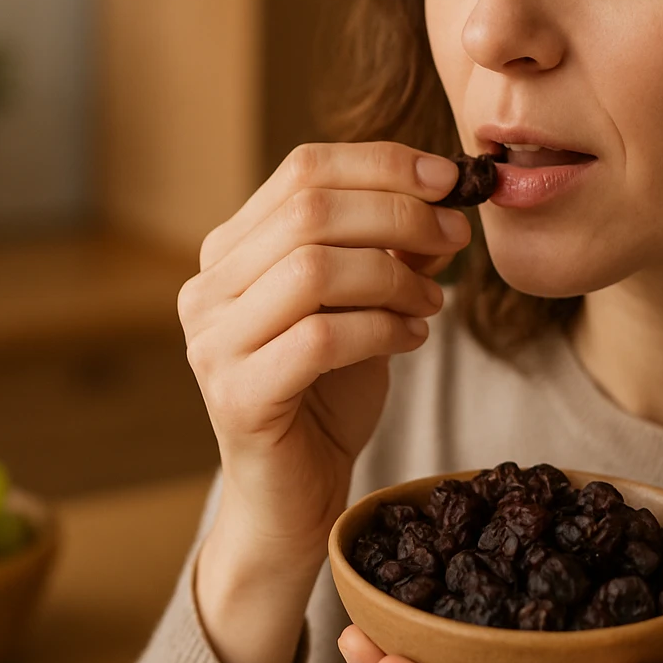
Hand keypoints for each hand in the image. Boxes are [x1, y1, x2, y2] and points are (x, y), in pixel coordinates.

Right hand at [180, 142, 471, 662]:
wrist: (293, 499)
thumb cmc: (326, 397)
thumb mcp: (365, 305)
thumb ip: (390, 250)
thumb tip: (444, 196)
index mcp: (229, 252)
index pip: (302, 171)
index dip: (380, 163)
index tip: (448, 176)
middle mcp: (208, 290)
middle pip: (309, 210)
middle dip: (399, 213)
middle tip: (455, 234)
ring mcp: (214, 343)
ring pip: (313, 268)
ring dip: (394, 275)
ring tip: (432, 300)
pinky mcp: (238, 396)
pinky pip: (320, 338)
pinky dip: (382, 328)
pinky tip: (412, 337)